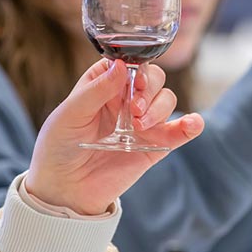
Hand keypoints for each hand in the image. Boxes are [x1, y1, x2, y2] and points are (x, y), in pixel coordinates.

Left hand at [25, 59, 203, 214]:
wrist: (64, 189)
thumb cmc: (59, 146)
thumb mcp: (69, 114)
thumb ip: (96, 90)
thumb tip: (122, 65)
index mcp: (104, 84)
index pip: (130, 62)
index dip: (136, 66)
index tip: (134, 80)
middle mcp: (126, 100)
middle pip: (153, 78)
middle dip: (150, 88)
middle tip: (135, 108)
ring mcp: (142, 123)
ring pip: (167, 100)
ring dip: (160, 108)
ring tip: (140, 126)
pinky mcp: (153, 146)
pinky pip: (179, 132)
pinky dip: (191, 125)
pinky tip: (192, 124)